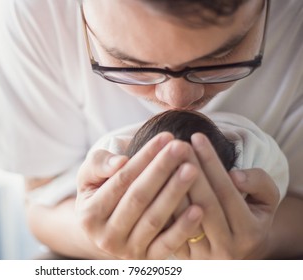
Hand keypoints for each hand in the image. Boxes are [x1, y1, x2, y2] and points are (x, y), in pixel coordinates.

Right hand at [76, 132, 203, 258]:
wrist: (105, 230)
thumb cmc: (100, 194)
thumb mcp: (89, 177)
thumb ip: (98, 165)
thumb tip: (120, 162)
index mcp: (89, 215)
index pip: (121, 180)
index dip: (144, 158)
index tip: (165, 137)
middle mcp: (106, 237)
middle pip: (138, 198)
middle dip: (161, 170)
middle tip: (181, 148)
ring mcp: (127, 251)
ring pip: (154, 219)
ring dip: (174, 194)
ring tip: (192, 169)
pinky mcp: (147, 260)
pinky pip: (167, 245)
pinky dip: (183, 229)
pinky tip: (199, 209)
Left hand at [170, 133, 279, 258]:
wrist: (236, 255)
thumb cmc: (250, 219)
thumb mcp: (266, 201)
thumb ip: (259, 183)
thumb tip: (235, 176)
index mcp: (250, 233)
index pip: (227, 190)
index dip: (211, 162)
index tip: (197, 136)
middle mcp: (227, 249)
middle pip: (203, 203)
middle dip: (189, 169)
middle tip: (176, 144)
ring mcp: (203, 257)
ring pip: (182, 217)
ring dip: (170, 185)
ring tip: (162, 158)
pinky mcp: (183, 259)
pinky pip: (168, 229)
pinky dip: (160, 204)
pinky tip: (153, 180)